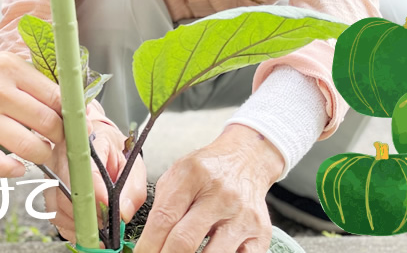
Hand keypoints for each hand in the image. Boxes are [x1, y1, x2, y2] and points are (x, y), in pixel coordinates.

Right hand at [0, 52, 64, 177]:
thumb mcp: (8, 66)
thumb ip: (37, 84)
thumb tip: (75, 110)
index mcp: (11, 68)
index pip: (57, 97)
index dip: (73, 116)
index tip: (77, 125)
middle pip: (47, 122)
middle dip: (59, 137)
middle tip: (57, 139)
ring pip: (27, 145)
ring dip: (42, 154)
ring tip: (40, 150)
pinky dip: (10, 170)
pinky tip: (18, 168)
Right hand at [46, 102, 146, 243]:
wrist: (100, 144)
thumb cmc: (115, 154)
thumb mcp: (133, 166)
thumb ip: (133, 189)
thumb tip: (123, 214)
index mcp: (84, 142)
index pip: (84, 169)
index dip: (96, 193)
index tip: (108, 207)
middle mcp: (61, 156)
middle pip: (65, 192)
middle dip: (89, 214)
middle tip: (107, 221)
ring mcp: (50, 173)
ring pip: (57, 207)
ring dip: (79, 223)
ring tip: (99, 223)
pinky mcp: (48, 190)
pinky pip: (54, 216)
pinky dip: (71, 227)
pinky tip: (86, 227)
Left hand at [135, 124, 284, 252]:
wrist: (245, 161)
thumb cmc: (207, 171)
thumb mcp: (176, 175)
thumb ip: (160, 207)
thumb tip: (146, 243)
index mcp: (193, 176)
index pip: (164, 218)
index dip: (148, 244)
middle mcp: (221, 196)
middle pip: (184, 241)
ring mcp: (243, 216)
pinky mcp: (260, 233)